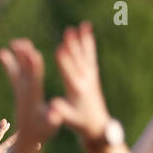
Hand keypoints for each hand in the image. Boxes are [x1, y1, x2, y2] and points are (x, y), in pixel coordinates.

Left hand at [0, 39, 59, 151]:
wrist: (26, 140)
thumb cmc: (42, 133)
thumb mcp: (50, 127)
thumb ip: (52, 120)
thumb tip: (55, 115)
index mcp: (33, 101)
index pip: (34, 81)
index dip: (33, 68)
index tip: (33, 54)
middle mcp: (24, 94)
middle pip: (24, 72)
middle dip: (24, 58)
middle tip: (21, 43)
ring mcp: (21, 92)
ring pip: (17, 72)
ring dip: (16, 57)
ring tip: (15, 43)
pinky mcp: (19, 92)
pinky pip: (14, 75)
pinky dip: (10, 63)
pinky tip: (3, 52)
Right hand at [48, 22, 111, 143]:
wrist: (98, 126)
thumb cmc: (81, 124)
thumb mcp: (71, 120)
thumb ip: (62, 112)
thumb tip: (54, 104)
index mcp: (77, 91)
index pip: (70, 73)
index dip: (65, 61)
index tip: (60, 49)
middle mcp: (85, 81)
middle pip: (78, 60)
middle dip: (73, 46)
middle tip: (69, 31)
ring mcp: (90, 77)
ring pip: (86, 55)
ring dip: (83, 41)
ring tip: (82, 26)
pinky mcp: (92, 75)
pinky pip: (90, 56)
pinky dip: (89, 44)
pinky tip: (87, 31)